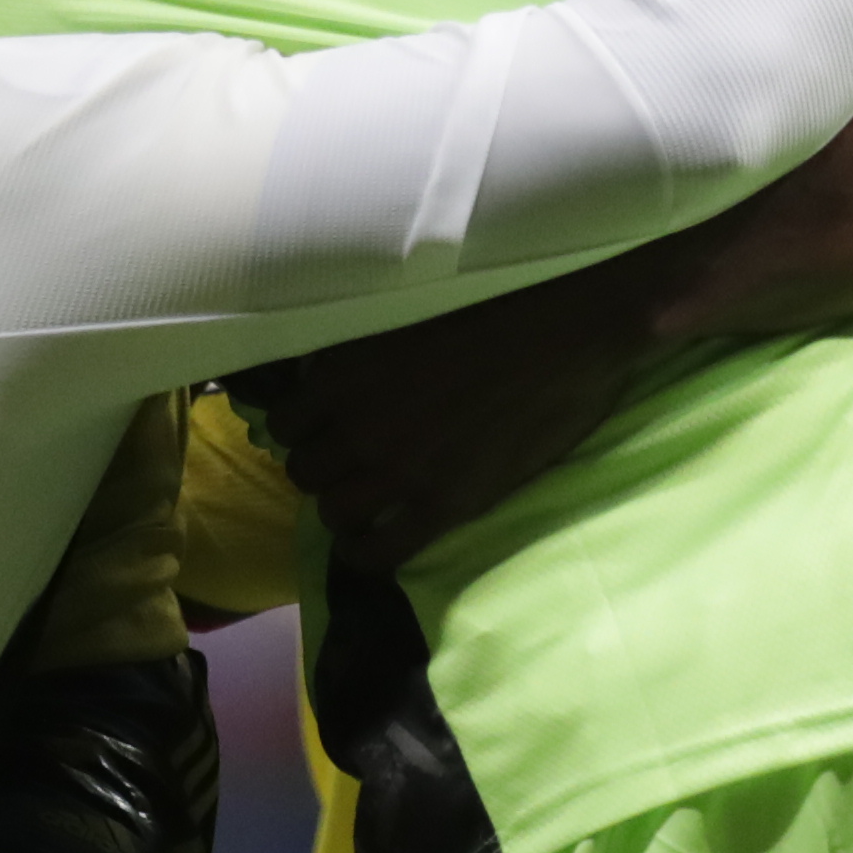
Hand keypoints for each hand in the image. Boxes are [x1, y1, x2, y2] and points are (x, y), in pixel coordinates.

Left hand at [228, 249, 686, 566]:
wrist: (567, 326)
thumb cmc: (494, 300)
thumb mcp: (400, 310)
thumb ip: (357, 347)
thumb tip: (326, 369)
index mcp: (341, 371)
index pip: (285, 422)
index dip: (303, 429)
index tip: (322, 428)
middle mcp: (357, 423)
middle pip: (304, 470)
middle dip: (321, 469)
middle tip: (348, 464)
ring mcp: (399, 469)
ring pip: (333, 511)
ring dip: (341, 509)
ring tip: (361, 504)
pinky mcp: (445, 502)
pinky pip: (381, 550)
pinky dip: (364, 553)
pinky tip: (368, 543)